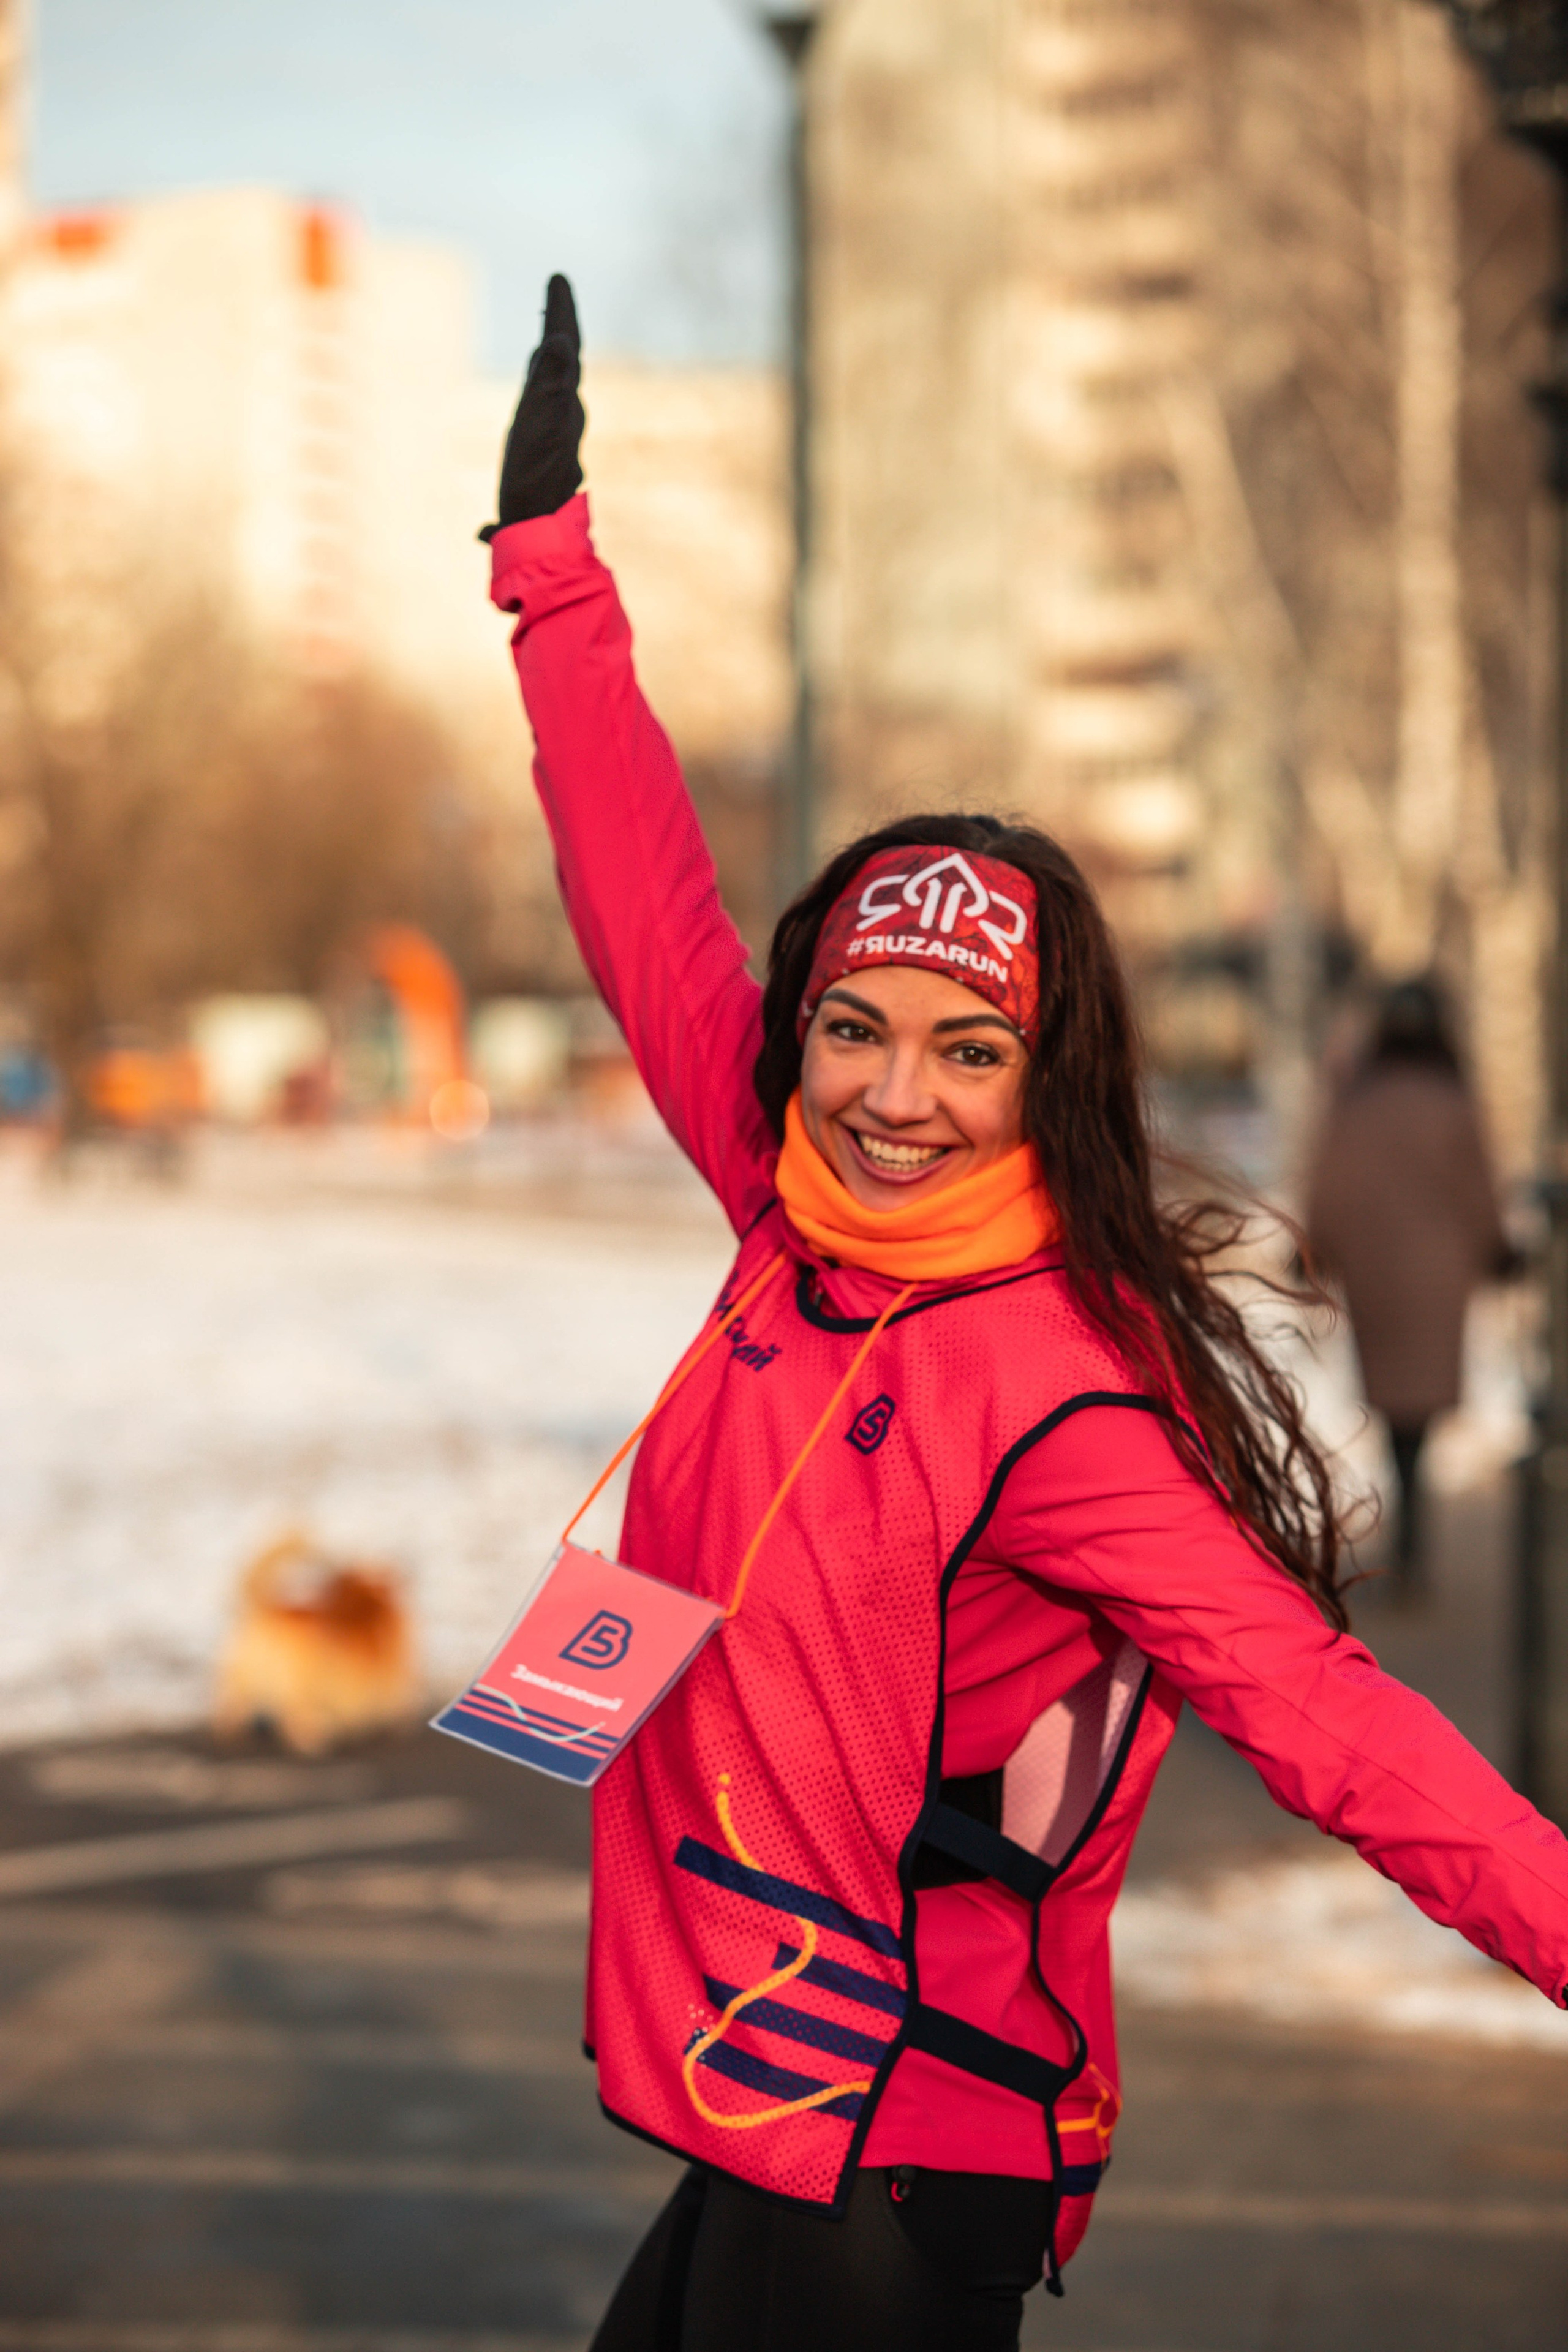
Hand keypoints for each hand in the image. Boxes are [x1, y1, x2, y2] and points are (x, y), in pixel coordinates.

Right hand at [480, 274, 583, 537]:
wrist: (538, 524)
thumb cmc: (534, 475)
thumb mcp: (538, 424)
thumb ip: (549, 382)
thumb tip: (562, 342)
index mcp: (564, 398)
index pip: (568, 345)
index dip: (562, 312)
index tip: (559, 278)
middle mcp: (566, 410)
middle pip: (568, 356)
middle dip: (562, 321)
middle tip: (557, 289)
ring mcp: (557, 428)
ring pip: (560, 378)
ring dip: (555, 349)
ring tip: (550, 326)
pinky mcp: (545, 445)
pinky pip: (546, 401)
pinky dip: (543, 381)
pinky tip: (538, 380)